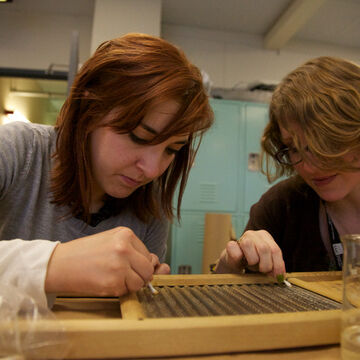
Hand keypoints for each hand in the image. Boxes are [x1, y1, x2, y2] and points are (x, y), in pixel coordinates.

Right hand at [45, 227, 166, 295]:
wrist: (60, 264)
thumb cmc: (86, 253)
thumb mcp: (112, 241)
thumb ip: (135, 251)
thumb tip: (160, 265)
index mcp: (126, 234)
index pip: (148, 254)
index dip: (139, 264)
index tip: (127, 265)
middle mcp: (125, 248)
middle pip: (148, 269)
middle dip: (139, 276)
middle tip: (122, 274)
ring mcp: (120, 265)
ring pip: (140, 282)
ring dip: (129, 284)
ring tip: (112, 276)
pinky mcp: (113, 282)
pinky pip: (128, 291)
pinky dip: (119, 290)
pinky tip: (105, 282)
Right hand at [214, 230, 285, 276]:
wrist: (235, 261)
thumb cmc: (253, 260)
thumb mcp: (267, 261)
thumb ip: (275, 265)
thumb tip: (281, 275)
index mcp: (265, 236)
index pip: (275, 249)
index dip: (277, 264)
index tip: (278, 276)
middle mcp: (253, 234)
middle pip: (264, 248)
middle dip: (265, 265)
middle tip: (262, 271)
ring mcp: (241, 238)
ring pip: (248, 245)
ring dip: (252, 260)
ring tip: (251, 264)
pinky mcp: (230, 245)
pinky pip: (236, 252)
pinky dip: (239, 259)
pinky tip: (241, 260)